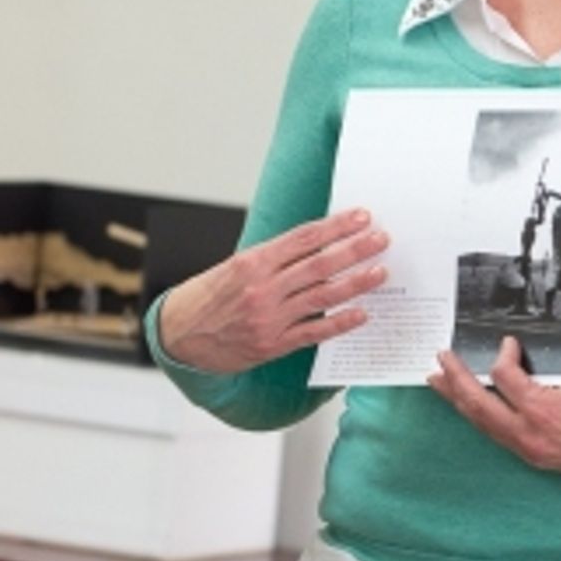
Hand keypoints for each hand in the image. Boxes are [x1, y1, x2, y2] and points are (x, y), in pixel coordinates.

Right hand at [157, 209, 388, 372]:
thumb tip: (316, 244)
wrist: (178, 336)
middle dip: (355, 250)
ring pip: (322, 296)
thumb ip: (272, 258)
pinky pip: (314, 331)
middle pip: (319, 264)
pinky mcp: (274, 343)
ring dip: (356, 283)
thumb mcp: (233, 267)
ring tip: (380, 273)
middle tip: (381, 240)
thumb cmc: (207, 298)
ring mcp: (270, 317)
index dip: (336, 226)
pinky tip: (361, 313)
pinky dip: (340, 322)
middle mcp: (262, 288)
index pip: (303, 238)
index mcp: (252, 262)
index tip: (362, 217)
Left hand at [428, 337, 560, 482]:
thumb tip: (525, 358)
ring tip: (439, 382)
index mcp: (543, 410)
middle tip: (442, 358)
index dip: (503, 355)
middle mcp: (529, 433)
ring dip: (457, 400)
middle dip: (455, 379)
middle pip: (477, 403)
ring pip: (481, 423)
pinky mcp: (532, 456)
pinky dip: (477, 417)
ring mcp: (528, 448)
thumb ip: (551, 372)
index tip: (508, 343)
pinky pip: (495, 435)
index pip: (504, 376)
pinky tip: (469, 407)